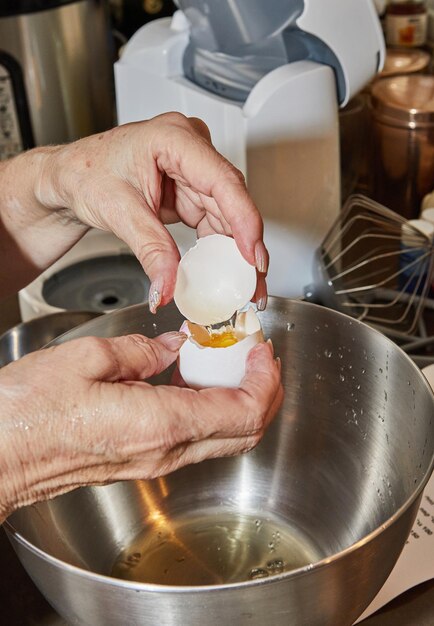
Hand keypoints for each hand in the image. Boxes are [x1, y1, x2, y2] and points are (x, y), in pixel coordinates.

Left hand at [0, 114, 267, 306]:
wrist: (71, 178)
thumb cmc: (86, 174)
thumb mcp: (119, 213)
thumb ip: (151, 251)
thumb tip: (169, 286)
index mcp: (173, 138)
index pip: (222, 181)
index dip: (244, 220)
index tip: (253, 256)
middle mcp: (190, 149)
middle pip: (231, 200)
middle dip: (245, 245)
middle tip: (254, 282)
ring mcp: (193, 169)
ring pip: (227, 214)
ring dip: (236, 251)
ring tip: (244, 284)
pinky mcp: (191, 189)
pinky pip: (214, 220)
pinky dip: (219, 247)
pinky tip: (225, 270)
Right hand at [0, 333, 281, 521]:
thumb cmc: (27, 413)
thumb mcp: (86, 358)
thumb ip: (141, 351)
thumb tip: (171, 347)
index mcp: (161, 423)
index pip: (245, 412)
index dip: (266, 380)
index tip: (263, 350)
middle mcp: (165, 452)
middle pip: (245, 432)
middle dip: (264, 390)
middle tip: (257, 355)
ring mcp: (154, 463)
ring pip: (223, 438)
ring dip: (238, 399)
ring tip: (226, 360)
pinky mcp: (141, 463)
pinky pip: (194, 439)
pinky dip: (210, 409)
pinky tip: (191, 378)